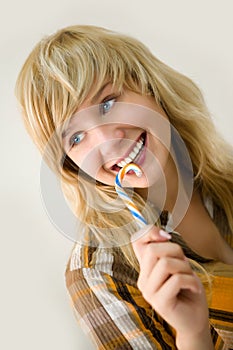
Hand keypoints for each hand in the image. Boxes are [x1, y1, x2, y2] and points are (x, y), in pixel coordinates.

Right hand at [132, 226, 212, 347]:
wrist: (195, 320)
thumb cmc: (187, 289)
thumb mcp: (179, 264)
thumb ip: (168, 251)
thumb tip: (163, 234)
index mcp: (145, 268)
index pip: (136, 241)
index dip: (150, 232)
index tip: (166, 236)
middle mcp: (143, 279)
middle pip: (152, 250)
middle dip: (175, 251)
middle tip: (185, 264)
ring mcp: (149, 292)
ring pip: (165, 263)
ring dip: (185, 268)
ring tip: (189, 278)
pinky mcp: (159, 303)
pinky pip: (176, 280)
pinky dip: (191, 281)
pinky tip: (194, 288)